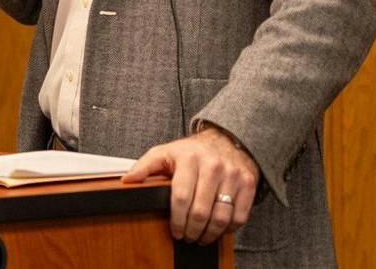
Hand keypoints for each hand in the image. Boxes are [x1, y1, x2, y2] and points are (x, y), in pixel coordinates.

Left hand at [122, 125, 259, 243]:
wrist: (226, 139)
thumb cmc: (191, 152)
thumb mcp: (165, 153)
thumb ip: (145, 167)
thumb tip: (127, 181)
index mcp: (189, 158)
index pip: (181, 198)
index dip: (177, 221)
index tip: (175, 231)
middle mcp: (213, 165)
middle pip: (201, 211)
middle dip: (191, 231)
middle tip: (187, 237)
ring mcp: (232, 174)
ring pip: (221, 217)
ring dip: (209, 234)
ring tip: (201, 237)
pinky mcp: (248, 183)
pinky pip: (239, 216)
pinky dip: (228, 229)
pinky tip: (218, 228)